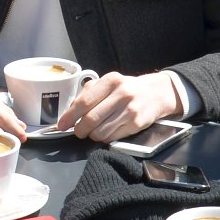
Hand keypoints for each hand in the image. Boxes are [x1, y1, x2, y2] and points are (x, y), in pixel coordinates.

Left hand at [55, 71, 181, 140]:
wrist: (158, 93)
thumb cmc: (128, 89)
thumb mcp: (110, 84)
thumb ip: (89, 93)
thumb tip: (70, 111)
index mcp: (110, 81)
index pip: (84, 102)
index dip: (70, 116)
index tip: (62, 125)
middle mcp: (121, 94)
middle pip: (90, 119)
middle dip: (80, 130)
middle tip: (79, 131)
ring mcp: (130, 109)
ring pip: (100, 132)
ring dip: (92, 136)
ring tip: (95, 131)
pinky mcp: (136, 123)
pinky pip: (112, 137)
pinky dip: (105, 138)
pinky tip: (108, 132)